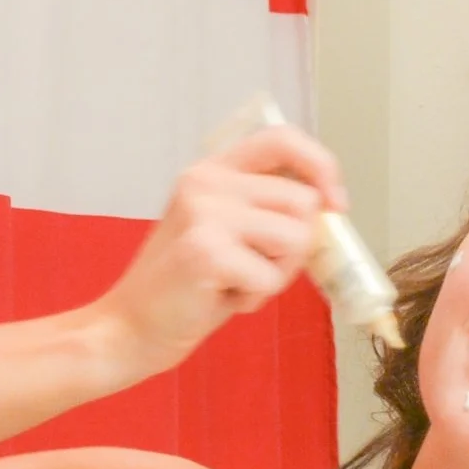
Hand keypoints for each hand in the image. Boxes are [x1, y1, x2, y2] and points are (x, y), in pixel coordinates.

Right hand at [91, 124, 348, 378]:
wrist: (132, 328)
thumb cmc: (188, 288)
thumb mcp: (228, 233)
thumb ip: (267, 211)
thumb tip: (331, 207)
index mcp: (212, 171)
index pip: (282, 140)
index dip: (321, 166)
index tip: (335, 203)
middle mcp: (206, 183)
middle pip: (304, 203)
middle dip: (295, 248)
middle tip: (253, 269)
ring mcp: (204, 213)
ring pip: (296, 239)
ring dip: (277, 274)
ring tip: (235, 282)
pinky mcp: (206, 251)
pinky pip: (271, 277)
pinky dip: (256, 299)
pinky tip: (220, 297)